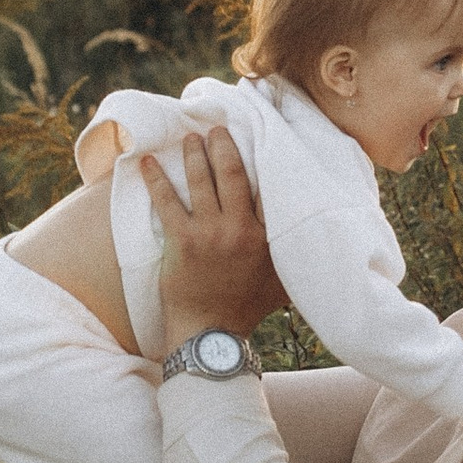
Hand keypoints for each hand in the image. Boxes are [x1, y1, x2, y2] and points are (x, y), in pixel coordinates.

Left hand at [142, 129, 287, 351]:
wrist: (210, 334)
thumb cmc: (246, 309)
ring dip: (194, 155)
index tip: (257, 137)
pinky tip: (147, 163)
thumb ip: (294, 257)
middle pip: (233, 174)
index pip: (266, 186)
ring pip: (202, 181)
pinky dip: (156, 180)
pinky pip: (167, 201)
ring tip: (190, 139)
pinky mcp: (181, 241)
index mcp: (267, 236)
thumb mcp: (283, 283)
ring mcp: (210, 233)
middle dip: (224, 146)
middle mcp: (241, 229)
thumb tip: (315, 240)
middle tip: (217, 129)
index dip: (261, 157)